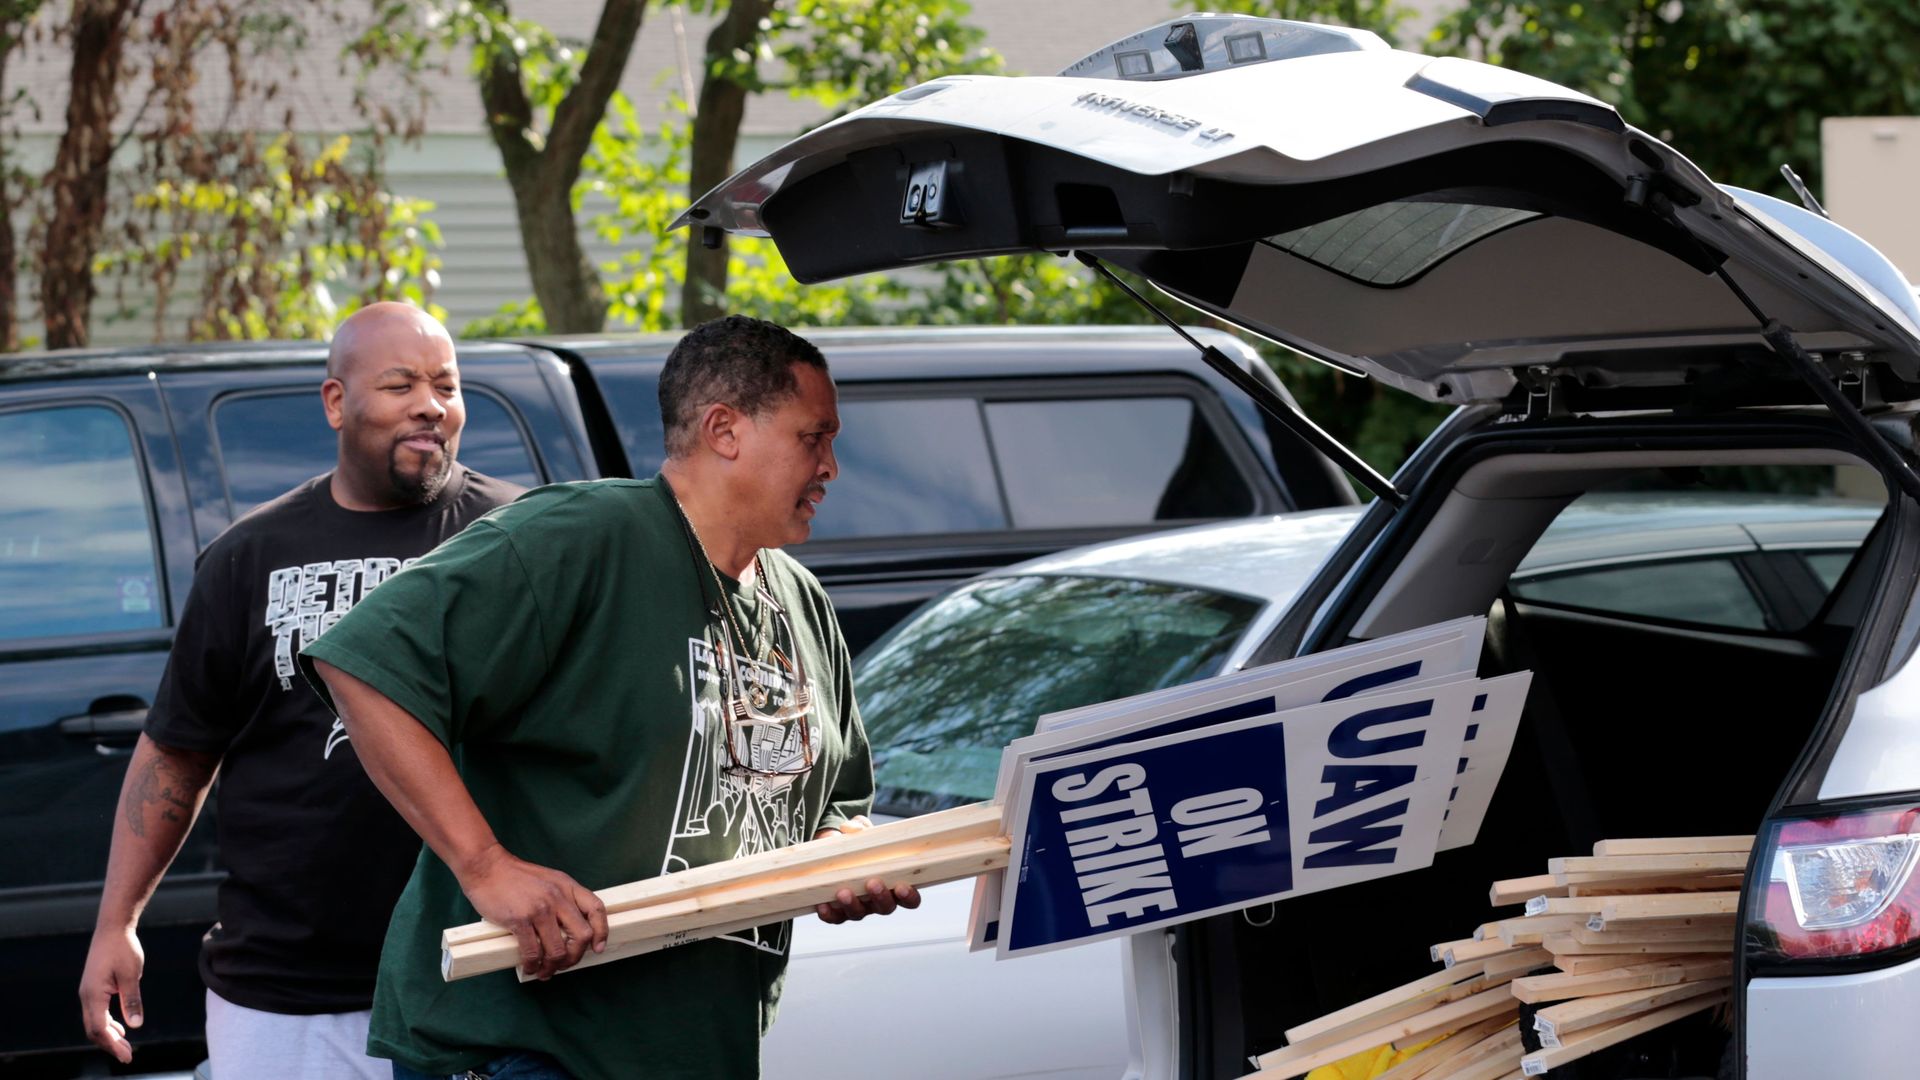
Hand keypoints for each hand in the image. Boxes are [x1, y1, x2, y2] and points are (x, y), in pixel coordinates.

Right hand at [79, 924, 144, 1063]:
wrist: (112, 928)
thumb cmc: (123, 948)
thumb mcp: (132, 974)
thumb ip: (132, 1000)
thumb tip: (135, 1025)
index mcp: (93, 995)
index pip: (99, 1028)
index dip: (112, 1044)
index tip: (126, 1056)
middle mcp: (86, 996)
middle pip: (93, 1029)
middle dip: (110, 1044)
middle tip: (128, 1055)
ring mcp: (88, 992)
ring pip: (94, 1022)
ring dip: (108, 1035)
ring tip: (125, 1046)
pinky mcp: (93, 988)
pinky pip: (97, 1012)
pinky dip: (107, 1024)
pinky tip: (120, 1028)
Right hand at [454, 843, 608, 979]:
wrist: (486, 867)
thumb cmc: (515, 877)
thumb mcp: (548, 880)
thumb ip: (562, 898)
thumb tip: (569, 928)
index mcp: (567, 886)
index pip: (596, 909)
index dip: (602, 931)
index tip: (598, 948)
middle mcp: (558, 897)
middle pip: (582, 936)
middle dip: (575, 957)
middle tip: (564, 964)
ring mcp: (540, 909)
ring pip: (558, 950)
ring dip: (553, 967)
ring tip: (545, 971)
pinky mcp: (519, 920)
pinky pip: (533, 952)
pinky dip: (533, 965)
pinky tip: (530, 967)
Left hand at [812, 817, 922, 923]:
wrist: (829, 852)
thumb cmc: (855, 845)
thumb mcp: (860, 831)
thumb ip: (859, 826)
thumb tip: (852, 829)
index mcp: (893, 883)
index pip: (909, 898)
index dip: (909, 896)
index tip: (902, 886)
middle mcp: (878, 899)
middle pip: (886, 908)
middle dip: (880, 898)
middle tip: (872, 883)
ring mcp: (858, 907)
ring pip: (859, 914)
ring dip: (852, 905)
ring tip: (843, 892)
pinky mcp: (837, 911)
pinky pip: (835, 918)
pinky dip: (829, 914)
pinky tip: (822, 905)